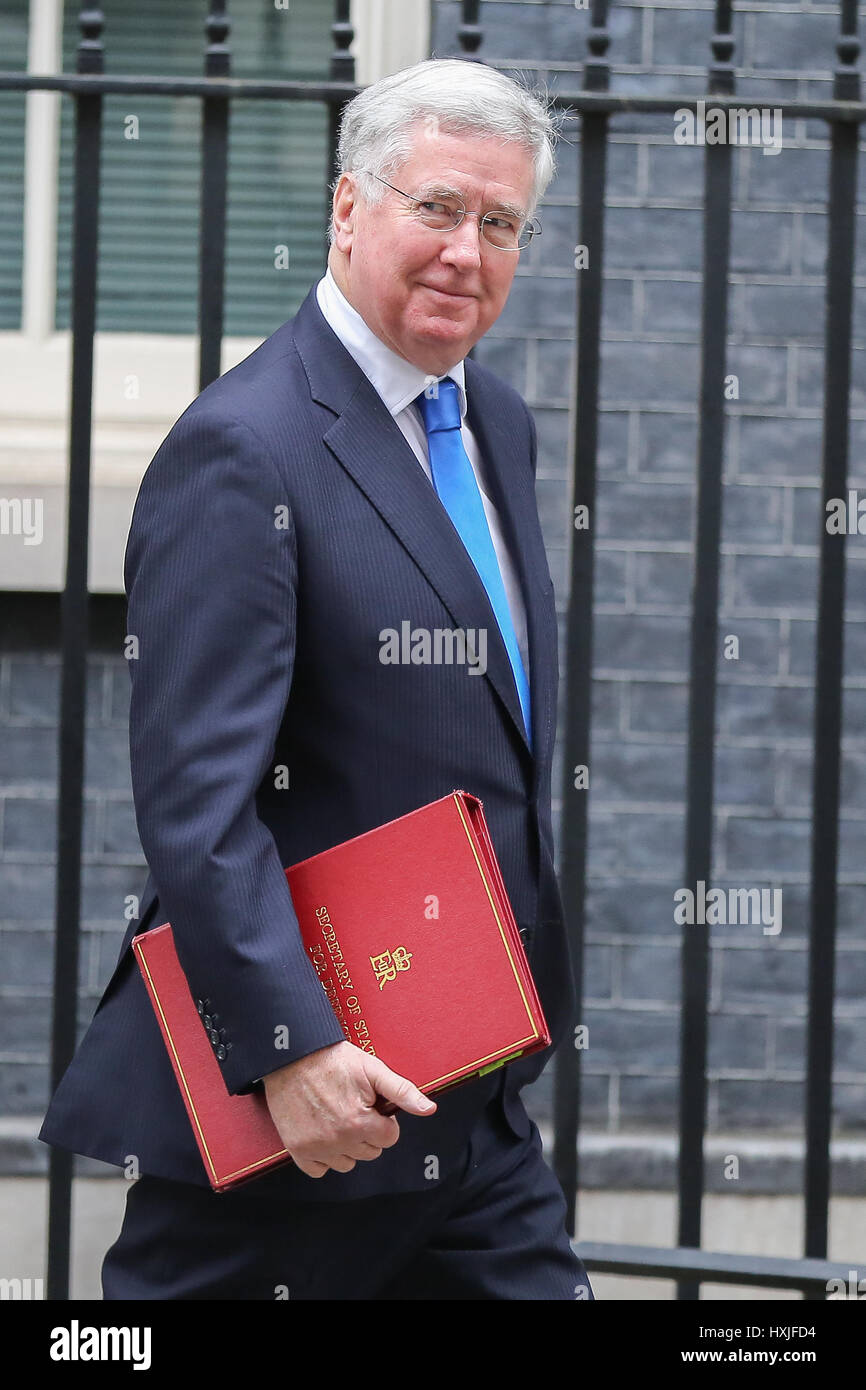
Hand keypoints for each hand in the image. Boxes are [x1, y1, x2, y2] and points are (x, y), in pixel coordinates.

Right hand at [263, 1040, 436, 1178]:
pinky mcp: (297, 1149)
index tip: (371, 1105)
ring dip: (347, 1146)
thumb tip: (429, 1109)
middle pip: (370, 1152)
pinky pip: (319, 1170)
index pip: (389, 1138)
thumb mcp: (373, 1069)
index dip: (384, 1120)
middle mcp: (338, 1140)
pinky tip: (323, 1133)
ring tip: (338, 1118)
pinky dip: (323, 1157)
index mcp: (359, 1123)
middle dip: (368, 1132)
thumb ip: (402, 1092)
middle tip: (354, 1107)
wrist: (291, 1056)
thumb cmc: (333, 1059)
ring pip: (347, 1163)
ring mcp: (315, 1147)